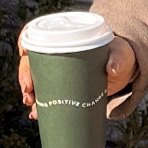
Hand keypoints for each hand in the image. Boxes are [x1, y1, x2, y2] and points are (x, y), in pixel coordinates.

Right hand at [18, 33, 138, 117]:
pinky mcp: (62, 88)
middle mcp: (57, 53)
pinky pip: (45, 95)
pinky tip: (36, 114)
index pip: (38, 33)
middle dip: (25, 75)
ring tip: (32, 105)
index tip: (24, 53)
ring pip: (35, 79)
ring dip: (29, 93)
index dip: (26, 40)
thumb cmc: (119, 55)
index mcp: (67, 37)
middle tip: (29, 90)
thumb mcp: (120, 54)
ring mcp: (58, 71)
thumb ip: (118, 58)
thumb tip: (112, 68)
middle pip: (32, 59)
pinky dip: (39, 106)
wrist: (123, 71)